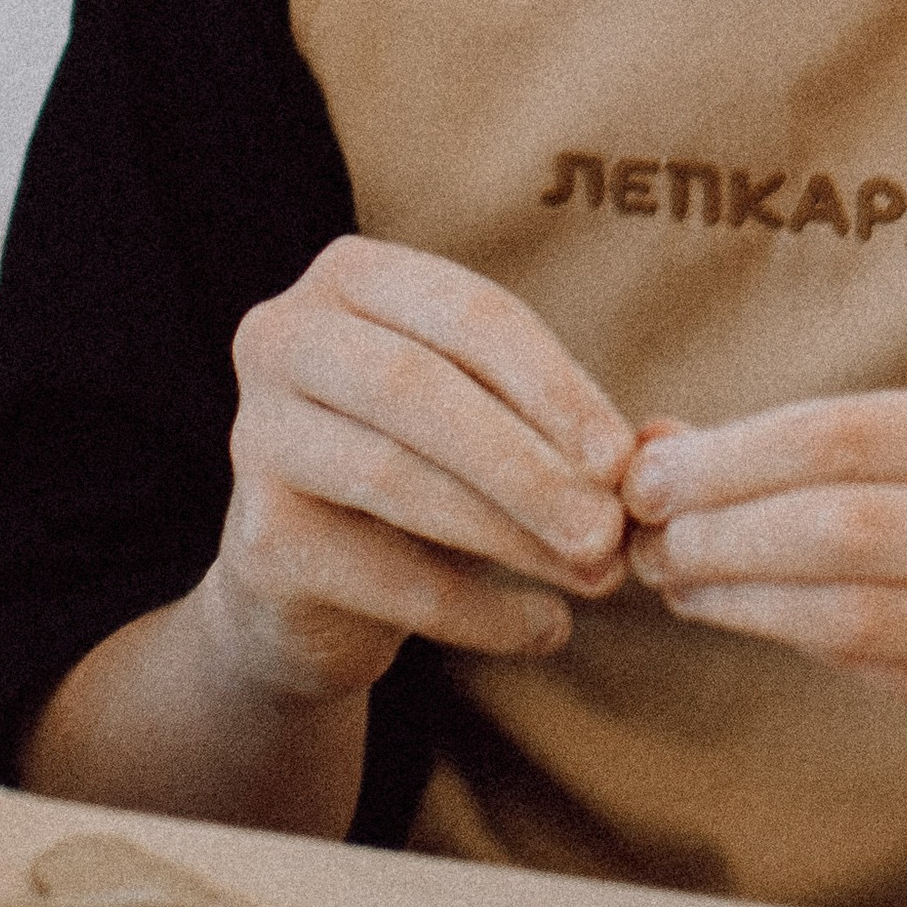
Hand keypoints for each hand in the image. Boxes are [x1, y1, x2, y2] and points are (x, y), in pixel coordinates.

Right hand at [199, 235, 636, 709]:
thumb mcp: (491, 425)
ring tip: (597, 575)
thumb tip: (652, 456)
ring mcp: (253, 436)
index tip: (622, 456)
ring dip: (512, 536)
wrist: (312, 587)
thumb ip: (564, 429)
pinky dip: (478, 610)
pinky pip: (382, 576)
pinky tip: (546, 629)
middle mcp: (284, 337)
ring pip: (397, 478)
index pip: (469, 314)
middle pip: (421, 389)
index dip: (553, 384)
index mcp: (351, 277)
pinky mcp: (255, 541)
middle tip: (611, 529)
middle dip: (529, 464)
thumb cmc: (428, 468)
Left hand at [621, 383, 906, 739]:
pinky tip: (736, 609)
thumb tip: (658, 442)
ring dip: (739, 599)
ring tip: (674, 576)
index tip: (652, 471)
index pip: (851, 437)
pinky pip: (869, 672)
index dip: (737, 456)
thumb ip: (819, 434)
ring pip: (850, 622)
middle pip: (846, 533)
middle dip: (724, 531)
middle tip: (647, 532)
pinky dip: (786, 637)